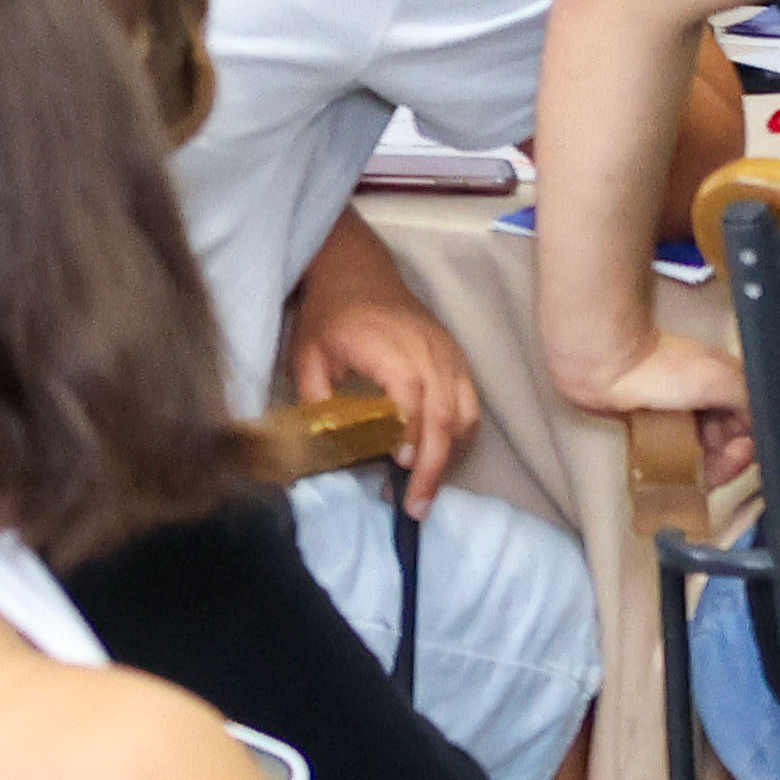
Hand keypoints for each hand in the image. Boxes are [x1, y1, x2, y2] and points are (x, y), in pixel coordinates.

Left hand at [283, 290, 481, 518]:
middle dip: (434, 466)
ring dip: (450, 457)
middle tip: (416, 507)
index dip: (411, 434)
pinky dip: (460, 438)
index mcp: (389, 347)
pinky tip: (438, 462)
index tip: (399, 468)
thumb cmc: (330, 316)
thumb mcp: (308, 355)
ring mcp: (450, 355)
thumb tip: (323, 450)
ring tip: (426, 492)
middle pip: (445, 415)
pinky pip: (471, 405)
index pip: (412, 396)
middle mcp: (429, 351)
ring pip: (466, 415)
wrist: (358, 272)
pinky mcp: (458, 360)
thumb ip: (316, 402)